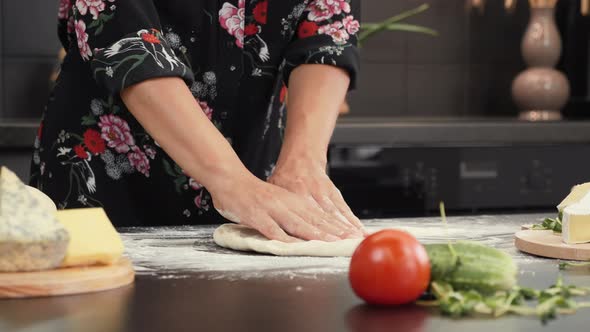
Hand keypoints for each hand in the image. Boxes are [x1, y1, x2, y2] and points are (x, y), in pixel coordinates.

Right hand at [208, 170, 358, 241]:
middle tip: (347, 241)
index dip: (335, 225)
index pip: (318, 214)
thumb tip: (306, 226)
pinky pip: (273, 229)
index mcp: (293, 200)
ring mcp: (272, 209)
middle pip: (313, 219)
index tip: (349, 235)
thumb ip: (291, 211)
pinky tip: (296, 246)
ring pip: (298, 224)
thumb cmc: (252, 193)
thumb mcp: (278, 199)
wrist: (229, 179)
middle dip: (332, 232)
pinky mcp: (257, 216)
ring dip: (316, 235)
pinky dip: (285, 238)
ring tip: (330, 244)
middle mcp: (286, 203)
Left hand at [267, 157, 364, 238]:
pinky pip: (344, 208)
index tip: (323, 244)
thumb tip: (270, 226)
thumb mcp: (274, 188)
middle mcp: (312, 194)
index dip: (314, 231)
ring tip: (355, 240)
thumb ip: (275, 206)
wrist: (301, 158)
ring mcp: (324, 193)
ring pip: (336, 213)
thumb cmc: (285, 176)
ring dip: (346, 227)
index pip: (305, 216)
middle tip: (345, 245)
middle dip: (336, 233)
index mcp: (295, 194)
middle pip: (324, 217)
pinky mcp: (333, 193)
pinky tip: (359, 230)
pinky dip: (352, 219)